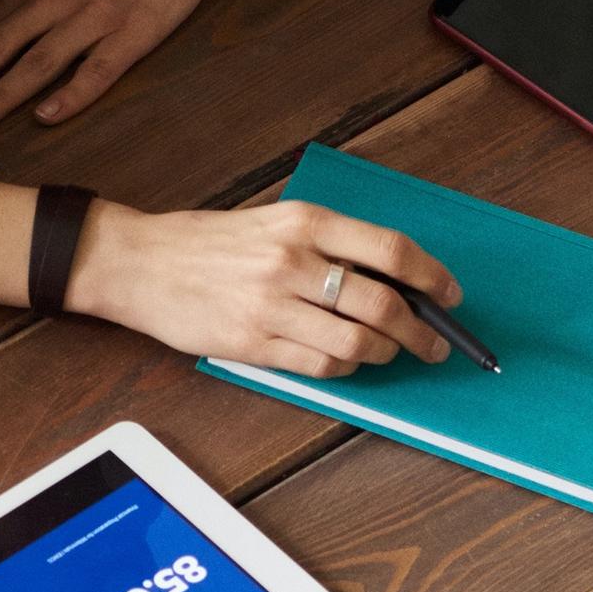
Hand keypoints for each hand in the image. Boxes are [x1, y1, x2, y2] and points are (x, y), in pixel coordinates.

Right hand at [68, 200, 458, 377]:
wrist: (141, 263)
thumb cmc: (208, 242)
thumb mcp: (274, 221)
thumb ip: (328, 244)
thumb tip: (392, 278)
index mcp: (304, 222)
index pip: (392, 250)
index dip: (433, 277)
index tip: (451, 296)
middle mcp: (293, 261)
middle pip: (383, 304)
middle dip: (422, 332)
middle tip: (435, 344)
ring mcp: (273, 306)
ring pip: (358, 343)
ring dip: (387, 354)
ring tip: (391, 354)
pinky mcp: (254, 343)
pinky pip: (320, 366)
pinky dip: (345, 370)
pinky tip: (346, 362)